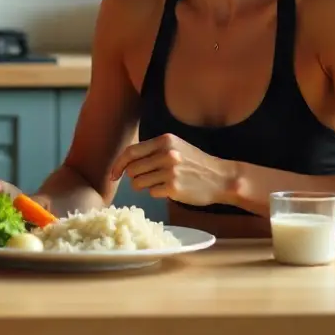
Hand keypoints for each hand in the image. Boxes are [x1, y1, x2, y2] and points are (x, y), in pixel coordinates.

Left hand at [109, 134, 236, 205]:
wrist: (221, 178)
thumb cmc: (196, 163)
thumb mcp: (176, 147)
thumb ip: (154, 150)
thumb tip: (126, 162)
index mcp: (164, 141)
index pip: (130, 152)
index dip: (118, 164)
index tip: (113, 175)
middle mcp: (166, 154)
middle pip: (132, 170)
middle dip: (134, 177)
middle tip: (147, 179)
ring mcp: (170, 171)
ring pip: (138, 183)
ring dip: (144, 186)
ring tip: (159, 183)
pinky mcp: (174, 188)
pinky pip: (152, 193)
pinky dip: (157, 192)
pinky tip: (170, 189)